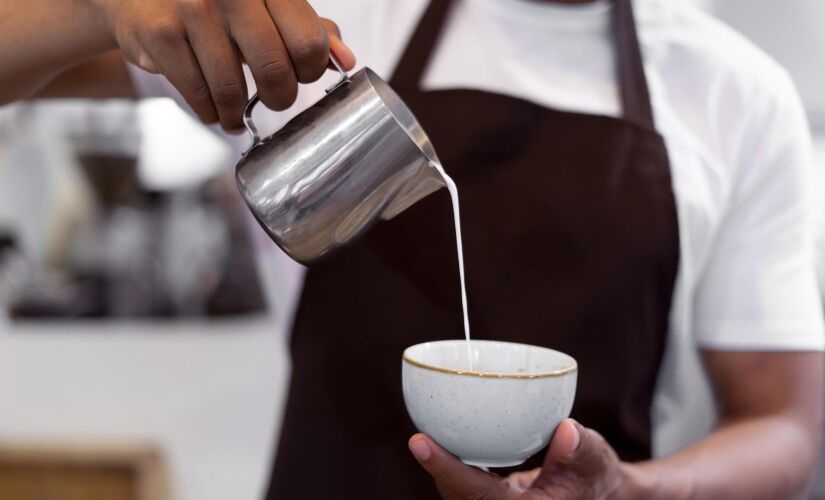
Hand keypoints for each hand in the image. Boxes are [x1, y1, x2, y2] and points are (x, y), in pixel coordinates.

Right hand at [90, 0, 355, 129]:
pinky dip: (209, 113)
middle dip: (279, 99)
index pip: (308, 41)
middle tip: (274, 101)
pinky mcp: (161, 33)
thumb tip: (347, 61)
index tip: (301, 75)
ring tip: (236, 113)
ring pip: (232, 92)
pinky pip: (199, 96)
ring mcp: (193, 8)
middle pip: (275, 71)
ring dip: (237, 114)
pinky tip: (211, 109)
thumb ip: (310, 29)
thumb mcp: (267, 9)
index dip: (310, 70)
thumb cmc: (217, 7)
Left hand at [409, 419, 651, 499]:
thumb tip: (565, 430)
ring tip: (425, 440)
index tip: (418, 442)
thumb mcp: (598, 460)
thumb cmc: (595, 476)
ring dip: (442, 469)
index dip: (447, 469)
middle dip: (438, 470)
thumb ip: (582, 448)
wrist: (596, 492)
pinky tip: (443, 443)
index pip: (479, 494)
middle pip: (460, 496)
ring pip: (459, 494)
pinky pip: (466, 487)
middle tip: (419, 439)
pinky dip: (454, 467)